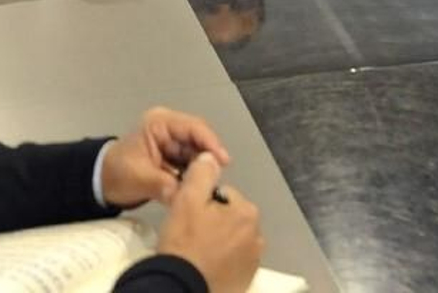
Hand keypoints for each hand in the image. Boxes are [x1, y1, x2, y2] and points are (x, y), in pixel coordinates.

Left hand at [100, 107, 230, 208]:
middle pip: (199, 141)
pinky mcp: (174, 157)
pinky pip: (190, 165)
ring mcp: (172, 143)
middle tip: (214, 180)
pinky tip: (196, 188)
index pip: (193, 128)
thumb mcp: (138, 179)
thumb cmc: (115, 174)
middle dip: (207, 160)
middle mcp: (169, 129)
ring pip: (197, 154)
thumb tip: (186, 196)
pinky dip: (193, 177)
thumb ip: (164, 185)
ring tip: (206, 187)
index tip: (222, 161)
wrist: (99, 184)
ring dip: (200, 171)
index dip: (210, 143)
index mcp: (159, 124)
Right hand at [157, 153, 263, 292]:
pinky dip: (223, 261)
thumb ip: (201, 173)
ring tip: (198, 252)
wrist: (180, 287)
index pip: (223, 196)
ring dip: (219, 242)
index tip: (189, 217)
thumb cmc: (184, 243)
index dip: (203, 203)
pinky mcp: (246, 279)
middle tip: (191, 235)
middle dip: (214, 222)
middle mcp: (257, 235)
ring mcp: (253, 260)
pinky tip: (207, 266)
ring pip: (232, 239)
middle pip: (230, 218)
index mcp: (247, 212)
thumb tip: (211, 157)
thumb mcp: (187, 199)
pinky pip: (234, 261)